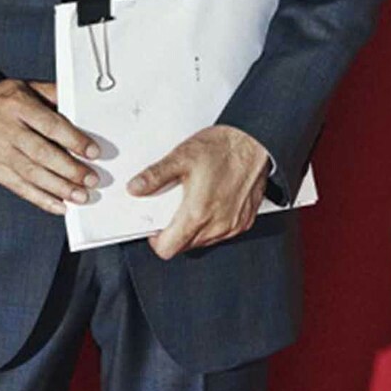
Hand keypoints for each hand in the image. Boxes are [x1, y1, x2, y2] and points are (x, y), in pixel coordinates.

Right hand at [0, 78, 100, 215]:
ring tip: (81, 195)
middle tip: (91, 179)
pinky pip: (19, 188)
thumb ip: (52, 93)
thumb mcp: (25, 87)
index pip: (50, 125)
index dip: (73, 140)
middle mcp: (7, 130)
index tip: (92, 152)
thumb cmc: (1, 101)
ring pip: (32, 174)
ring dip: (59, 188)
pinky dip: (41, 199)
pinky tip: (59, 205)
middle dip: (69, 170)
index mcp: (18, 105)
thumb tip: (79, 99)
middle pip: (42, 154)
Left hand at [127, 125, 269, 259]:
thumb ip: (155, 175)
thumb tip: (136, 188)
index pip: (169, 249)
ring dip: (193, 229)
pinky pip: (222, 234)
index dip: (156, 240)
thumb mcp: (181, 156)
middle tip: (172, 209)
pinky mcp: (244, 222)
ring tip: (192, 202)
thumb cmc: (223, 147)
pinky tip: (210, 203)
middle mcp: (217, 225)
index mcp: (198, 213)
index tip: (155, 228)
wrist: (254, 142)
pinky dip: (212, 224)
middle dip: (175, 232)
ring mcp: (233, 226)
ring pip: (204, 241)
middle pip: (185, 246)